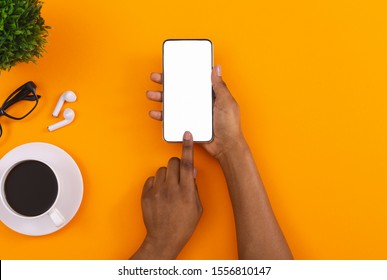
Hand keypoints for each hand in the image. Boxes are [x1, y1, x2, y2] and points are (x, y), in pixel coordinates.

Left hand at [131, 131, 201, 258]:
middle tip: (179, 175)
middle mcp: (171, 189)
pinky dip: (156, 183)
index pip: (187, 164)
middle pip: (173, 162)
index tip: (187, 135)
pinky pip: (151, 179)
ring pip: (162, 170)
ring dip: (167, 175)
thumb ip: (194, 187)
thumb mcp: (197, 207)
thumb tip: (191, 171)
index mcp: (186, 191)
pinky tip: (160, 194)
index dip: (188, 147)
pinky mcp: (146, 195)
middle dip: (177, 165)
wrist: (163, 239)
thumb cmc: (183, 225)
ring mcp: (157, 192)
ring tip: (169, 188)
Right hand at [146, 65, 244, 158]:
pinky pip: (172, 119)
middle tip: (155, 78)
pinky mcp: (187, 125)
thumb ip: (220, 86)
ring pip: (173, 103)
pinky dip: (162, 116)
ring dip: (160, 98)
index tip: (171, 68)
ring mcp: (192, 114)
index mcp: (209, 95)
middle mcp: (199, 103)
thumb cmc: (230, 125)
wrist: (225, 147)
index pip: (192, 80)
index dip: (181, 73)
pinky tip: (155, 113)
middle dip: (166, 83)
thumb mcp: (227, 102)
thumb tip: (216, 68)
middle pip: (179, 90)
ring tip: (151, 94)